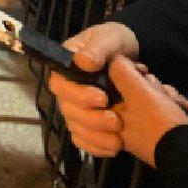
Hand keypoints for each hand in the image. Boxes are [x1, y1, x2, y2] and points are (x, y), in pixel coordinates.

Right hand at [48, 22, 140, 156]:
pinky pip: (83, 138)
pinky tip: (113, 148)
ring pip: (75, 127)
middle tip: (116, 120)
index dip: (77, 95)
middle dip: (91, 119)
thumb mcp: (108, 39)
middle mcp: (67, 88)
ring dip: (95, 136)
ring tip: (118, 139)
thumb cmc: (114, 41)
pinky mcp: (86, 121)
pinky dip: (96, 147)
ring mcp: (75, 106)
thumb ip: (97, 49)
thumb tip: (84, 62)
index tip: (102, 99)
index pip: (60, 84)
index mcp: (66, 66)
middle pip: (67, 109)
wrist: (128, 52)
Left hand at [109, 55, 187, 167]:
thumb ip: (121, 71)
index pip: (115, 83)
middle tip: (163, 93)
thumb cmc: (157, 121)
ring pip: (151, 97)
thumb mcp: (136, 91)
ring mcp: (140, 130)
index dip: (131, 73)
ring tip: (177, 102)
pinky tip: (185, 107)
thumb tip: (114, 59)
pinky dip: (173, 105)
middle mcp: (121, 123)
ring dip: (166, 95)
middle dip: (154, 86)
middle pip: (135, 90)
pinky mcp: (158, 133)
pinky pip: (162, 109)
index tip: (142, 72)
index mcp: (109, 116)